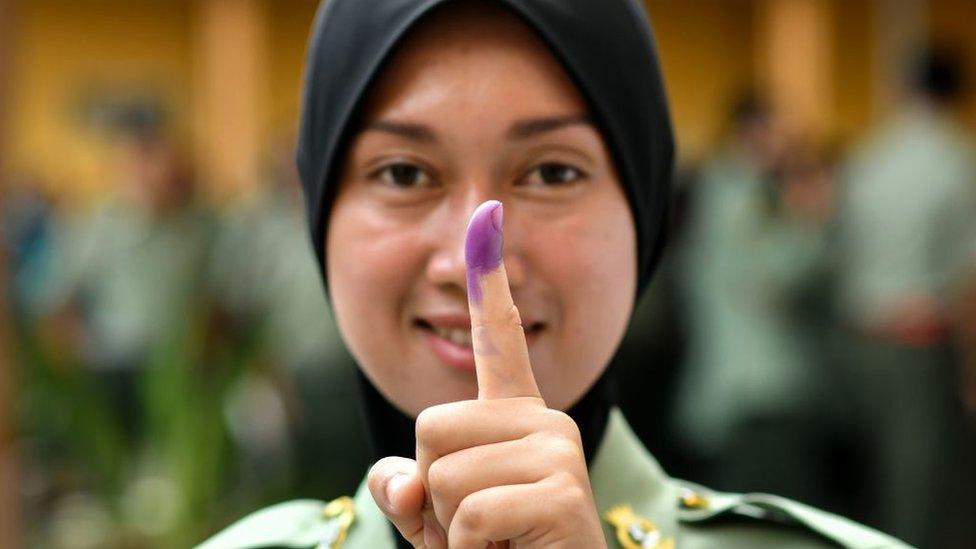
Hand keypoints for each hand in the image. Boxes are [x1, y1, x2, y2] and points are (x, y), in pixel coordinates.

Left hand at [368, 201, 605, 547]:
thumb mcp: (438, 523)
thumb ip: (411, 489)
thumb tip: (398, 476)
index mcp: (517, 417)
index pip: (499, 339)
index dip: (489, 280)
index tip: (487, 213)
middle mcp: (544, 419)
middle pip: (430, 427)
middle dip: (432, 493)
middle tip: (478, 528)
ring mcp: (557, 448)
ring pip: (440, 473)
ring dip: (449, 531)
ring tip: (496, 544)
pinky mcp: (561, 488)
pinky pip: (468, 515)